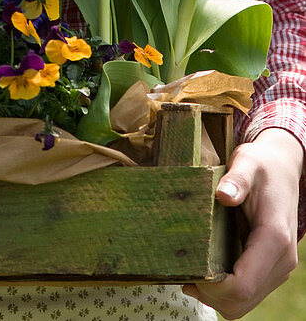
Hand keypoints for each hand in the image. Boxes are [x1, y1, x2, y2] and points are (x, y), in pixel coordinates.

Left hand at [183, 127, 302, 318]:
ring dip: (216, 296)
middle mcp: (282, 259)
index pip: (243, 286)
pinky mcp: (270, 267)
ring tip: (191, 272)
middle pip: (242, 301)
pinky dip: (224, 291)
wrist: (282, 168)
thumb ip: (237, 179)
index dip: (213, 287)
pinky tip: (204, 271)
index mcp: (275, 238)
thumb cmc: (261, 165)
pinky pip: (247, 293)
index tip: (190, 269)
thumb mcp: (247, 163)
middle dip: (210, 294)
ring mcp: (278, 267)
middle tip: (184, 272)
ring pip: (244, 303)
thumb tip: (223, 195)